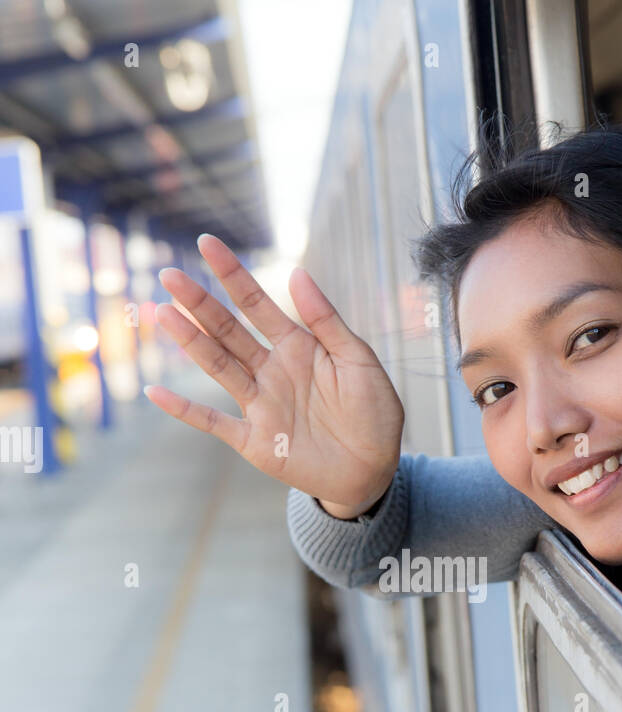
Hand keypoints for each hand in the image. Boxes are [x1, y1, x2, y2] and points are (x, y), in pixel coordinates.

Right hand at [145, 234, 403, 512]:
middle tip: (169, 275)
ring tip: (162, 313)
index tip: (207, 243)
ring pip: (217, 367)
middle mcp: (272, 370)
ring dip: (190, 342)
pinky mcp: (253, 440)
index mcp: (297, 347)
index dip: (233, 274)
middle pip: (228, 330)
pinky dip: (184, 410)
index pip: (257, 304)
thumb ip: (326, 320)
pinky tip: (156, 392)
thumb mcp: (358, 360)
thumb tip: (297, 272)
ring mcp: (260, 404)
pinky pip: (213, 422)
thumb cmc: (373, 413)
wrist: (374, 468)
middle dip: (199, 303)